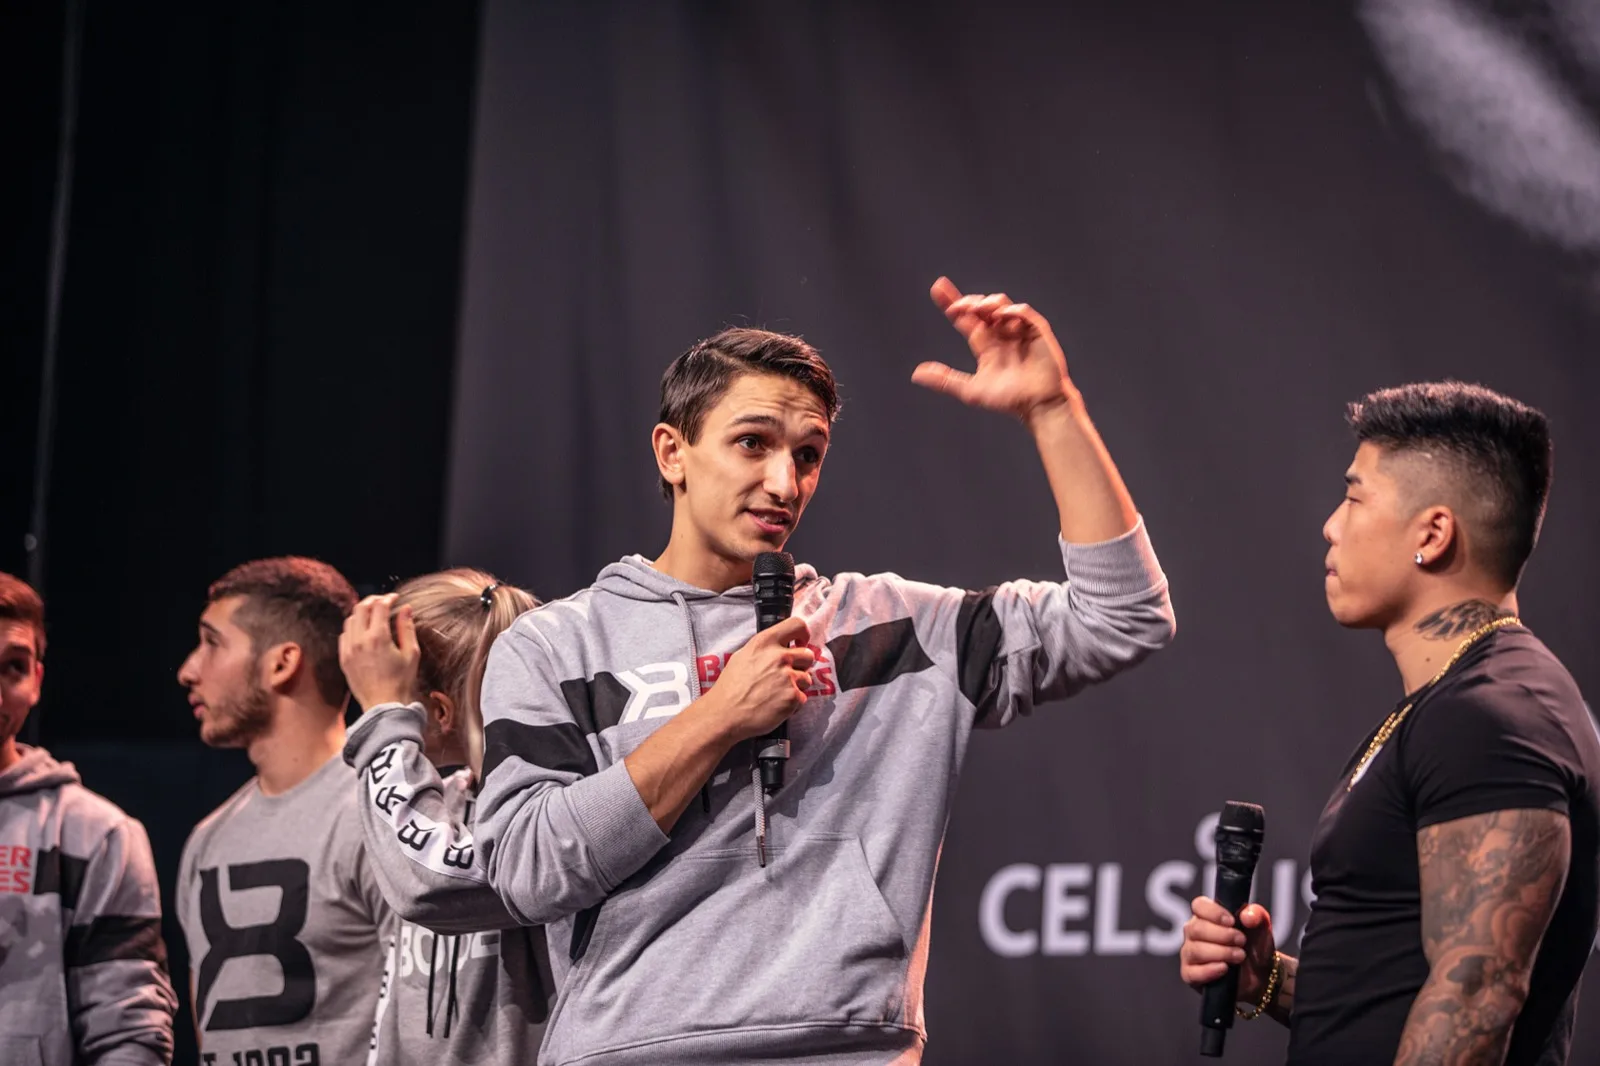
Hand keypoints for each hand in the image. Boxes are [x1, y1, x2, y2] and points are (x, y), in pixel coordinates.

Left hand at [339, 594, 421, 710]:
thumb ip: (407, 627)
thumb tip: (406, 609)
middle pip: (360, 608)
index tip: (395, 598)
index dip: (388, 598)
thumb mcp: (411, 653)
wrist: (383, 705)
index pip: (379, 606)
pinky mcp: (344, 659)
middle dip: (373, 600)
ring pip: (350, 620)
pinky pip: (344, 635)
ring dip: (361, 613)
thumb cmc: (401, 681)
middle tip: (383, 601)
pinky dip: (353, 628)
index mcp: (378, 637)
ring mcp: (349, 649)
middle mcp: (359, 641)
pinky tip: (362, 631)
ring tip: (373, 615)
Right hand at [705, 616, 814, 741]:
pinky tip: (777, 706)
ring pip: (807, 678)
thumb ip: (764, 649)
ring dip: (797, 686)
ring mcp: (788, 677)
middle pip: (808, 655)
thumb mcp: (742, 656)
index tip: (801, 643)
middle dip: (802, 665)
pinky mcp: (793, 697)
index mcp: (765, 642)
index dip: (803, 634)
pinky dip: (792, 704)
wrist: (725, 715)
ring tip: (777, 694)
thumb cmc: (730, 688)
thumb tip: (779, 648)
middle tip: (788, 675)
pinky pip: (802, 698)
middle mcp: (779, 656)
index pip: (797, 625)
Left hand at [915, 276, 1073, 422]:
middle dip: (968, 302)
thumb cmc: (1009, 400)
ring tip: (977, 309)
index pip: (965, 318)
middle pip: (981, 307)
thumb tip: (915, 374)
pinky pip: (1024, 313)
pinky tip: (1000, 315)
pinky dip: (1012, 310)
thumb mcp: (971, 390)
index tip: (936, 288)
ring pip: (1001, 304)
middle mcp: (1001, 333)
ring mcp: (1019, 330)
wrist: (1038, 406)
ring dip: (987, 303)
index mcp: (986, 344)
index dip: (951, 301)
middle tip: (957, 308)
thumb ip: (945, 380)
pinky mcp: (1037, 332)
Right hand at [1180, 898, 1276, 1004]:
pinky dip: (1209, 970)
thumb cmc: (1255, 948)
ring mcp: (1189, 954)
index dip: (1214, 912)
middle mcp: (1193, 933)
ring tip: (1240, 956)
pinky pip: (1192, 972)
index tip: (1232, 922)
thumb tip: (1246, 916)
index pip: (1199, 905)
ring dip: (1221, 953)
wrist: (1260, 977)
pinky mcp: (1190, 975)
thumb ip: (1257, 915)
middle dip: (1223, 936)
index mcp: (1206, 916)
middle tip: (1242, 941)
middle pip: (1196, 929)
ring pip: (1195, 950)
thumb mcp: (1261, 928)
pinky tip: (1225, 968)